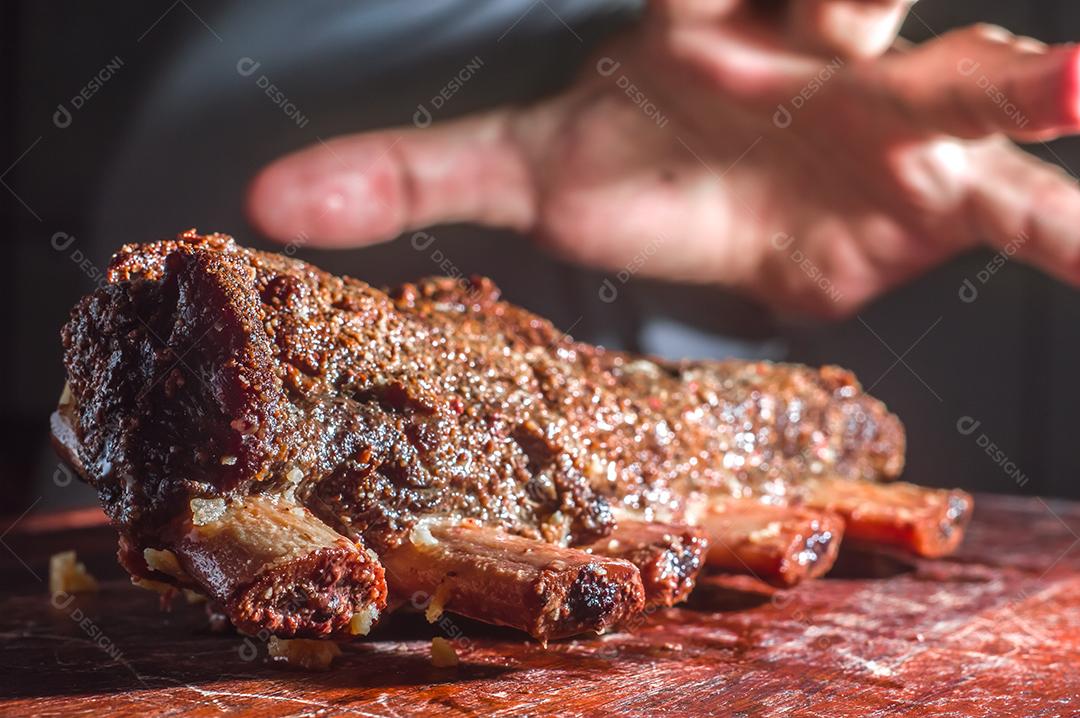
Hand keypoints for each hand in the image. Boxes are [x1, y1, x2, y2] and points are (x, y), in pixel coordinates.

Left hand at [247, 0, 1079, 316]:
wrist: (717, 206)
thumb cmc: (636, 163)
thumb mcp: (524, 167)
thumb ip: (409, 174)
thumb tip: (269, 202)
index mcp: (707, 18)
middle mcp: (807, 49)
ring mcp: (882, 118)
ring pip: (959, 81)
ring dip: (1013, 80)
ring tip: (1074, 87)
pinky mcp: (931, 197)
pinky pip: (1019, 214)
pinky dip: (1070, 235)